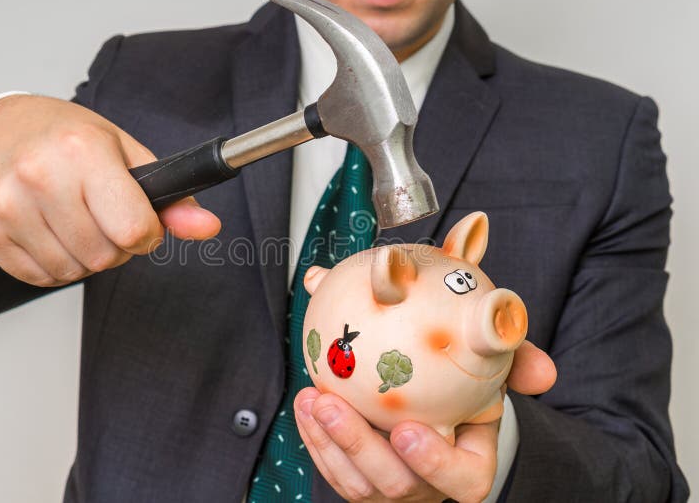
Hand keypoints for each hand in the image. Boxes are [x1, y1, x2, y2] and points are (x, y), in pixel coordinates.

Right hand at [0, 95, 220, 285]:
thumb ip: (170, 196)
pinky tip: (50, 231)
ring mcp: (6, 208)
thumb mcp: (124, 151)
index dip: (146, 234)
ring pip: (73, 272)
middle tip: (102, 216)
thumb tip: (207, 227)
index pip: (132, 229)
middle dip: (115, 246)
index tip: (139, 222)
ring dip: (84, 257)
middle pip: (103, 256)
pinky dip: (54, 263)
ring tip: (74, 220)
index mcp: (82, 151)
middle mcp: (40, 177)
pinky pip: (40, 277)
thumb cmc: (63, 136)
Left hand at [294, 340, 555, 501]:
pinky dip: (316, 441)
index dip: (436, 462)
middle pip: (397, 485)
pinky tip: (304, 405)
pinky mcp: (362, 483)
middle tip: (330, 404)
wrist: (432, 395)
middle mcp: (431, 484)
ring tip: (310, 398)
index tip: (405, 429)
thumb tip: (545, 373)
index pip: (465, 479)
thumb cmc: (466, 382)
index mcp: (469, 459)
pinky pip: (335, 473)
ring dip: (329, 442)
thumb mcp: (492, 367)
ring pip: (358, 485)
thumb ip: (515, 362)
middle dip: (359, 447)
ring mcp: (395, 488)